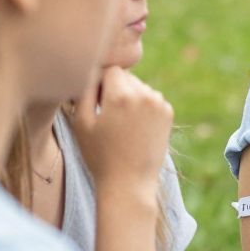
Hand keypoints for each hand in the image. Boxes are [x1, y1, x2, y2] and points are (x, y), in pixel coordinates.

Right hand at [65, 68, 173, 194]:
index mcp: (121, 95)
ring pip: (139, 86)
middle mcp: (144, 94)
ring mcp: (159, 104)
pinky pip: (151, 98)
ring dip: (129, 97)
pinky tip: (134, 127)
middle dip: (114, 89)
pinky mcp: (168, 113)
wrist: (129, 182)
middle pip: (125, 77)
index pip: (109, 69)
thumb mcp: (81, 121)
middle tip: (107, 115)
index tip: (95, 103)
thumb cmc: (99, 154)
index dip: (99, 84)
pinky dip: (142, 106)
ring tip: (120, 123)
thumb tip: (89, 68)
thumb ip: (83, 89)